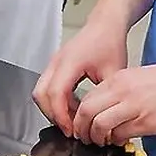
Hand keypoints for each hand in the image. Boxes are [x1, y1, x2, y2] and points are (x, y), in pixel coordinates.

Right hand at [33, 14, 129, 132]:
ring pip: (40, 91)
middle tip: (69, 129)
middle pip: (40, 94)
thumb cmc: (109, 42)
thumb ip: (105, 96)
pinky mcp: (55, 66)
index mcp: (69, 62)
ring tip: (71, 120)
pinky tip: (72, 107)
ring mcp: (53, 64)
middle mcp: (56, 63)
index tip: (71, 129)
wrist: (105, 25)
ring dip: (52, 108)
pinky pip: (47, 87)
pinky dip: (56, 101)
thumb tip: (104, 118)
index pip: (55, 93)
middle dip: (52, 115)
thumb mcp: (114, 72)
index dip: (61, 115)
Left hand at [70, 56, 155, 145]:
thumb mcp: (138, 78)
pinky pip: (121, 134)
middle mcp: (122, 92)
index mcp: (118, 80)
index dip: (79, 115)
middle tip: (84, 137)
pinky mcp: (147, 122)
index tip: (80, 124)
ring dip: (96, 137)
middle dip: (80, 128)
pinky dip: (116, 141)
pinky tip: (119, 141)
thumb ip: (119, 92)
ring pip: (99, 125)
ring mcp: (133, 107)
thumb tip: (104, 109)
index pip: (86, 98)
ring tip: (100, 141)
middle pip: (86, 112)